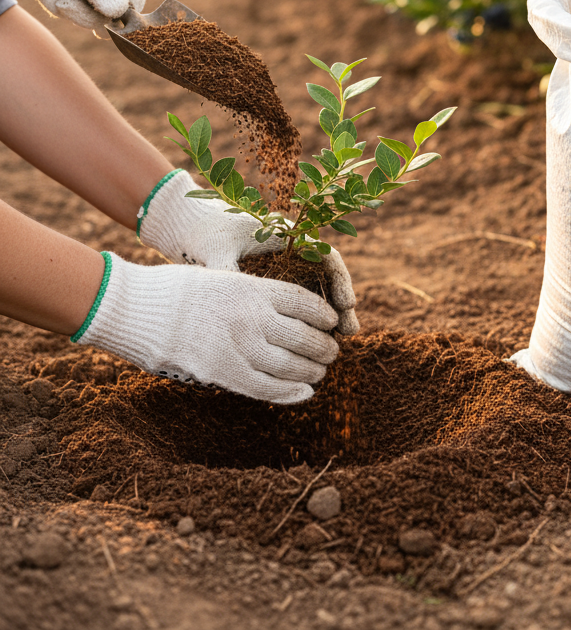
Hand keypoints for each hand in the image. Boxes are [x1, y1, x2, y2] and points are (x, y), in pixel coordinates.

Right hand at [73, 253, 339, 403]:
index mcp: (254, 289)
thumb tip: (281, 313)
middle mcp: (252, 317)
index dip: (325, 315)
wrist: (134, 308)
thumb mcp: (223, 279)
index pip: (305, 303)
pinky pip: (266, 388)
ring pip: (291, 365)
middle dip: (324, 347)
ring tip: (320, 372)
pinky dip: (291, 393)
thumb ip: (253, 295)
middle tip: (332, 352)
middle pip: (304, 336)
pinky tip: (306, 393)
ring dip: (311, 372)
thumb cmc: (176, 291)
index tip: (334, 322)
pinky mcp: (222, 373)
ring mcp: (238, 346)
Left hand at [138, 170, 358, 333]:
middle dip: (340, 304)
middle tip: (349, 332)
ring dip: (328, 314)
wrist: (186, 224)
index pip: (326, 256)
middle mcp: (292, 249)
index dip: (340, 281)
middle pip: (327, 277)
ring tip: (339, 340)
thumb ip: (230, 275)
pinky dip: (308, 318)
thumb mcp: (217, 253)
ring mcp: (285, 264)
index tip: (345, 305)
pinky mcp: (272, 281)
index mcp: (286, 234)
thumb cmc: (204, 233)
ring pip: (316, 290)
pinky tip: (311, 340)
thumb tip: (238, 306)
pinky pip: (299, 301)